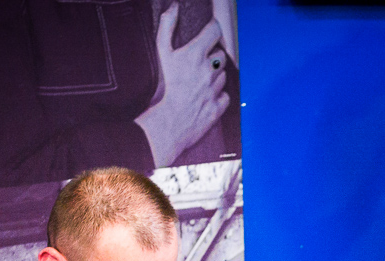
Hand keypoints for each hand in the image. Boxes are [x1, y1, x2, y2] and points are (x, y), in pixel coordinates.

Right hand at [134, 8, 230, 167]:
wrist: (165, 125)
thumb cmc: (159, 88)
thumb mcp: (159, 54)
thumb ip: (167, 27)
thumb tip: (174, 7)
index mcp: (195, 55)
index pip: (215, 31)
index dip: (212, 29)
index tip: (209, 31)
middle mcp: (209, 71)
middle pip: (220, 55)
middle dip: (212, 57)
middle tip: (199, 63)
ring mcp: (215, 89)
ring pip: (223, 76)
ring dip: (214, 76)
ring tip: (199, 82)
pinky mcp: (218, 107)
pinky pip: (224, 96)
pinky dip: (218, 95)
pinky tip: (206, 96)